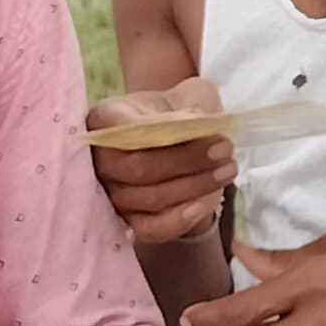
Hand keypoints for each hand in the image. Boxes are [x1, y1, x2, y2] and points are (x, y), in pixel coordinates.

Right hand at [89, 76, 231, 243]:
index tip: (201, 123)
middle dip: (186, 161)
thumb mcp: (187, 96)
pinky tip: (202, 206)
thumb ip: (190, 105)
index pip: (124, 128)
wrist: (178, 138)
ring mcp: (109, 193)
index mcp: (104, 120)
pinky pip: (149, 228)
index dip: (162, 131)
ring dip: (193, 187)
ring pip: (149, 198)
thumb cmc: (178, 113)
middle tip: (225, 149)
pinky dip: (177, 220)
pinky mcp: (127, 220)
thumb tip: (194, 125)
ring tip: (227, 170)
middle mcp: (98, 159)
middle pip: (139, 167)